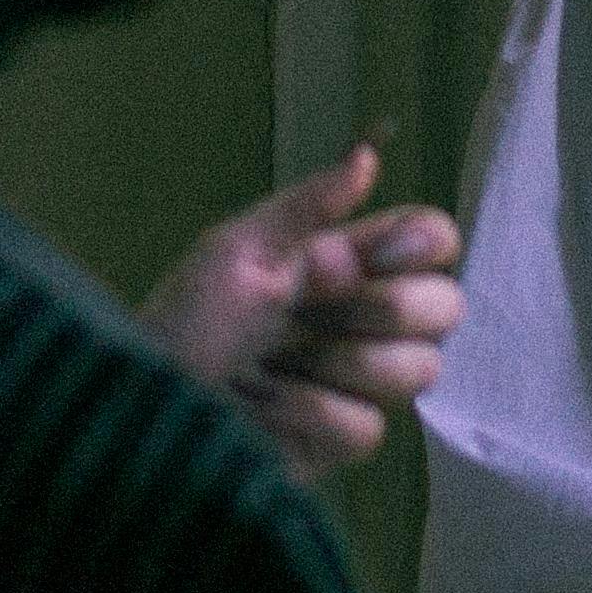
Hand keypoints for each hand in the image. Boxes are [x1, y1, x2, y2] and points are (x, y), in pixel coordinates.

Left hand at [139, 139, 462, 484]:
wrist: (146, 411)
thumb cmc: (183, 322)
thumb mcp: (236, 251)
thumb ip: (308, 207)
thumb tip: (368, 156)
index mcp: (345, 260)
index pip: (433, 240)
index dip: (424, 244)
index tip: (373, 254)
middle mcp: (364, 318)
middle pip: (446, 306)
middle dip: (382, 307)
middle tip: (312, 309)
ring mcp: (358, 379)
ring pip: (418, 368)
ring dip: (336, 362)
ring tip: (272, 362)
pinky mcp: (343, 437)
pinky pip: (367, 425)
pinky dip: (305, 411)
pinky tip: (263, 405)